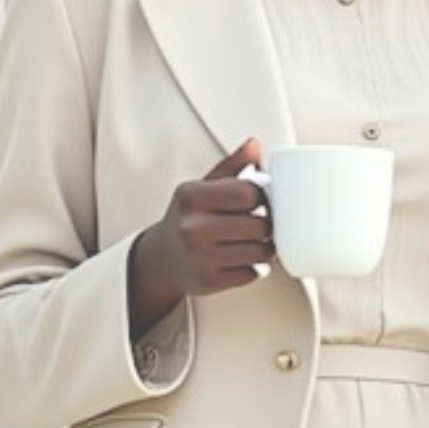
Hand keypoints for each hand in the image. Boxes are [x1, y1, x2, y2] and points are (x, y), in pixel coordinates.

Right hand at [128, 139, 272, 335]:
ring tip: (255, 240)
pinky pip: (251, 274)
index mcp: (191, 197)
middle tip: (261, 222)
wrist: (161, 258)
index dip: (263, 196)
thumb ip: (231, 166)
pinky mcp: (208, 282)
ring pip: (259, 252)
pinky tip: (242, 258)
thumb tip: (254, 145)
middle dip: (267, 224)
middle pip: (258, 225)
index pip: (248, 193)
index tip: (260, 199)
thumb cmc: (187, 218)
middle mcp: (192, 228)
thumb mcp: (202, 187)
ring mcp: (199, 258)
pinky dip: (253, 267)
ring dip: (265, 247)